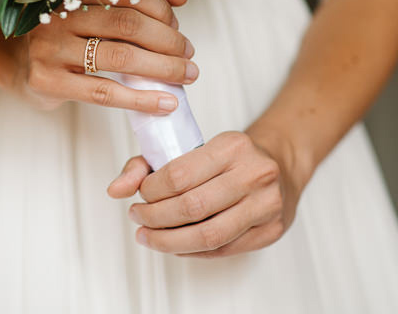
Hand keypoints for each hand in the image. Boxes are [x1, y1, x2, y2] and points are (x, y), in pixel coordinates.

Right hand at [11, 0, 195, 113]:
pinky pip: (104, 92)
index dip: (159, 6)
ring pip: (120, 57)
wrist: (16, 63)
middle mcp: (58, 14)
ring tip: (187, 74)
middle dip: (168, 39)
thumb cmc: (66, 33)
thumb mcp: (92, 7)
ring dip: (163, 67)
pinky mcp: (48, 81)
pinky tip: (166, 102)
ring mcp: (51, 48)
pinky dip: (141, 99)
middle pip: (127, 23)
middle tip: (188, 53)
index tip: (176, 24)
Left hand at [107, 130, 303, 256]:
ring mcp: (266, 205)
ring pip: (208, 235)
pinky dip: (192, 251)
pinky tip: (176, 244)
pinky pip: (223, 250)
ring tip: (148, 236)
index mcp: (233, 147)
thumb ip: (147, 163)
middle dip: (155, 218)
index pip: (179, 175)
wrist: (281, 163)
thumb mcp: (193, 145)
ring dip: (169, 241)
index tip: (140, 194)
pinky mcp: (271, 231)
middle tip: (138, 217)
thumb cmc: (231, 156)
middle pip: (191, 208)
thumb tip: (116, 189)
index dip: (150, 191)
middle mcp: (254, 174)